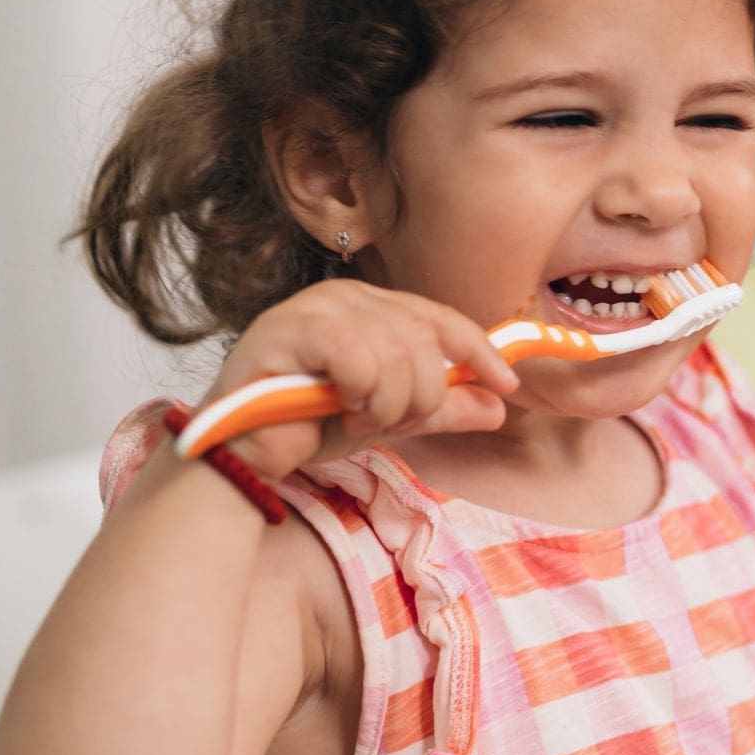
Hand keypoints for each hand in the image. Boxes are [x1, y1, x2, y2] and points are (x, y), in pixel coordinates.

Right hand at [201, 281, 519, 481]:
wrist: (248, 457)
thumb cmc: (307, 428)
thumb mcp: (391, 418)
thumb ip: (442, 409)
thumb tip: (498, 406)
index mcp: (371, 307)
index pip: (440, 318)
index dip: (478, 350)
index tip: (507, 385)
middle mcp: (345, 296)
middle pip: (423, 338)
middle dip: (422, 394)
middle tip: (392, 422)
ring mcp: (313, 307)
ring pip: (395, 351)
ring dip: (388, 403)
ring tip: (357, 418)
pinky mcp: (287, 329)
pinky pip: (357, 356)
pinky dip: (360, 393)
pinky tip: (339, 409)